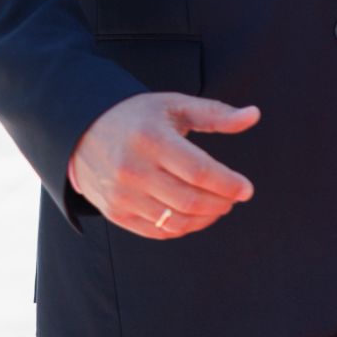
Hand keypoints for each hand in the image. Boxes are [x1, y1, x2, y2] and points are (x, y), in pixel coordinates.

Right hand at [71, 92, 259, 238]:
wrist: (82, 132)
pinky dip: (183, 228)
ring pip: (175, 221)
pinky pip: (157, 231)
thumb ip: (216, 113)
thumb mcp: (175, 105)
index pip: (199, 171)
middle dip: (221, 203)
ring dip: (205, 218)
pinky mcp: (115, 212)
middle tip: (234, 197)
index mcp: (151, 139)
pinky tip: (195, 216)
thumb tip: (254, 115)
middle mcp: (133, 170)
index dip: (228, 184)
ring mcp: (122, 195)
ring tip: (218, 206)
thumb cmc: (137, 117)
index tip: (246, 189)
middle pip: (190, 200)